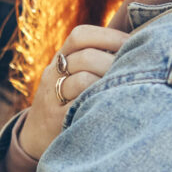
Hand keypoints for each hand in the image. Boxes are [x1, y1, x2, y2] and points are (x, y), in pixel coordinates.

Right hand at [19, 25, 129, 159]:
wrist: (35, 135)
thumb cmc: (65, 101)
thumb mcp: (70, 76)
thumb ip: (94, 60)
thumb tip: (136, 45)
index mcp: (60, 59)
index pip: (80, 36)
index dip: (109, 36)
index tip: (132, 42)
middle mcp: (53, 74)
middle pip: (85, 57)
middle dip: (114, 61)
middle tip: (136, 69)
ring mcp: (53, 97)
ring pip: (83, 80)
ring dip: (109, 82)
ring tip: (127, 87)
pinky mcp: (57, 120)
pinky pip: (80, 106)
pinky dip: (99, 102)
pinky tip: (114, 104)